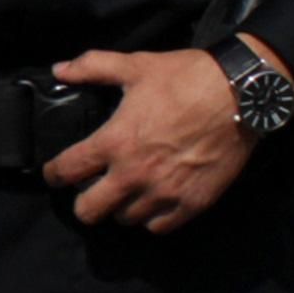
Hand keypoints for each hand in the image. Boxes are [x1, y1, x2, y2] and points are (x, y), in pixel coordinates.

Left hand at [43, 47, 256, 232]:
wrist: (239, 94)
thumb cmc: (186, 78)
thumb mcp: (135, 65)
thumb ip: (92, 67)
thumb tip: (59, 70)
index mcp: (114, 142)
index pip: (67, 171)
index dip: (54, 174)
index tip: (55, 173)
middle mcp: (133, 174)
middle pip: (88, 211)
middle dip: (83, 202)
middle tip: (90, 190)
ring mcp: (163, 193)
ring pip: (124, 219)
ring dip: (120, 207)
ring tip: (126, 192)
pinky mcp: (191, 204)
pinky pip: (158, 227)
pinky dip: (152, 218)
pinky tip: (153, 201)